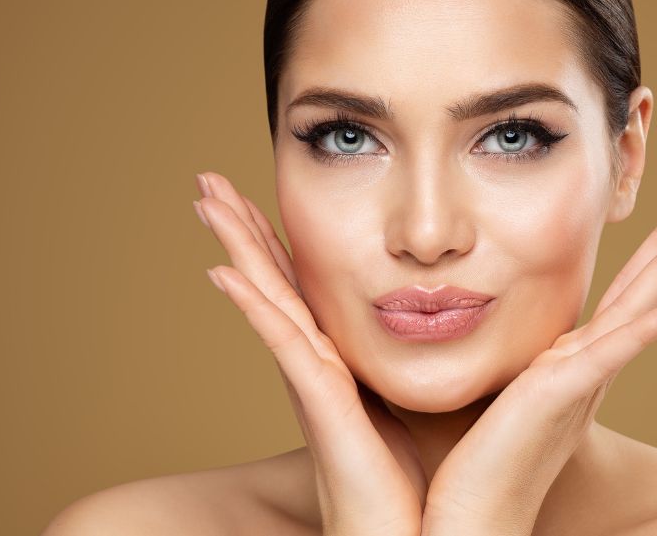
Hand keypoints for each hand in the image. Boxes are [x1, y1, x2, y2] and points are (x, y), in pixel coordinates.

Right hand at [192, 171, 426, 535]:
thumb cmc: (427, 476)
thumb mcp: (423, 396)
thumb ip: (423, 358)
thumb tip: (450, 320)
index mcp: (340, 361)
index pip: (301, 286)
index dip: (275, 241)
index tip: (254, 194)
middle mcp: (317, 365)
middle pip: (272, 281)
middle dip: (242, 229)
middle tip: (209, 180)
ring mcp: (313, 381)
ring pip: (268, 298)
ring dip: (237, 247)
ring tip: (206, 200)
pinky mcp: (322, 402)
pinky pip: (283, 342)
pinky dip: (252, 306)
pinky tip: (224, 272)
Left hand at [421, 192, 656, 535]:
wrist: (468, 518)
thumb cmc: (470, 461)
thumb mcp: (493, 390)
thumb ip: (507, 360)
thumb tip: (486, 328)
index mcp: (570, 367)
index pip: (617, 300)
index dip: (647, 258)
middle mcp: (584, 371)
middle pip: (639, 294)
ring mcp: (578, 384)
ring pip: (635, 311)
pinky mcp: (558, 399)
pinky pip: (608, 359)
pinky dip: (643, 334)